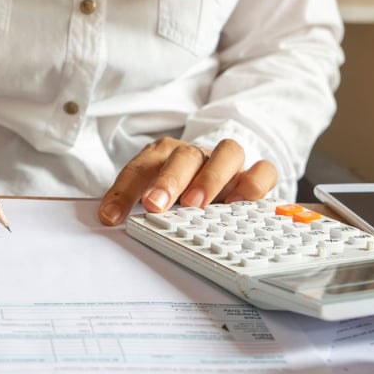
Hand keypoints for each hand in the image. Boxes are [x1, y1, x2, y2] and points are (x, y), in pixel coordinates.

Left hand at [97, 138, 276, 225]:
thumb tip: (110, 221)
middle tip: (155, 205)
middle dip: (168, 180)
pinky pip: (263, 170)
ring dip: (211, 178)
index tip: (110, 217)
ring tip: (197, 204)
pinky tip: (238, 204)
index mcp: (163, 155)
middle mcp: (196, 155)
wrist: (217, 173)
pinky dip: (253, 184)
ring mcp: (227, 163)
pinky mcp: (253, 174)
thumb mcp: (151, 195)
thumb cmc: (179, 189)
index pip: (140, 168)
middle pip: (184, 155)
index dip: (123, 192)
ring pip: (227, 152)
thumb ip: (134, 205)